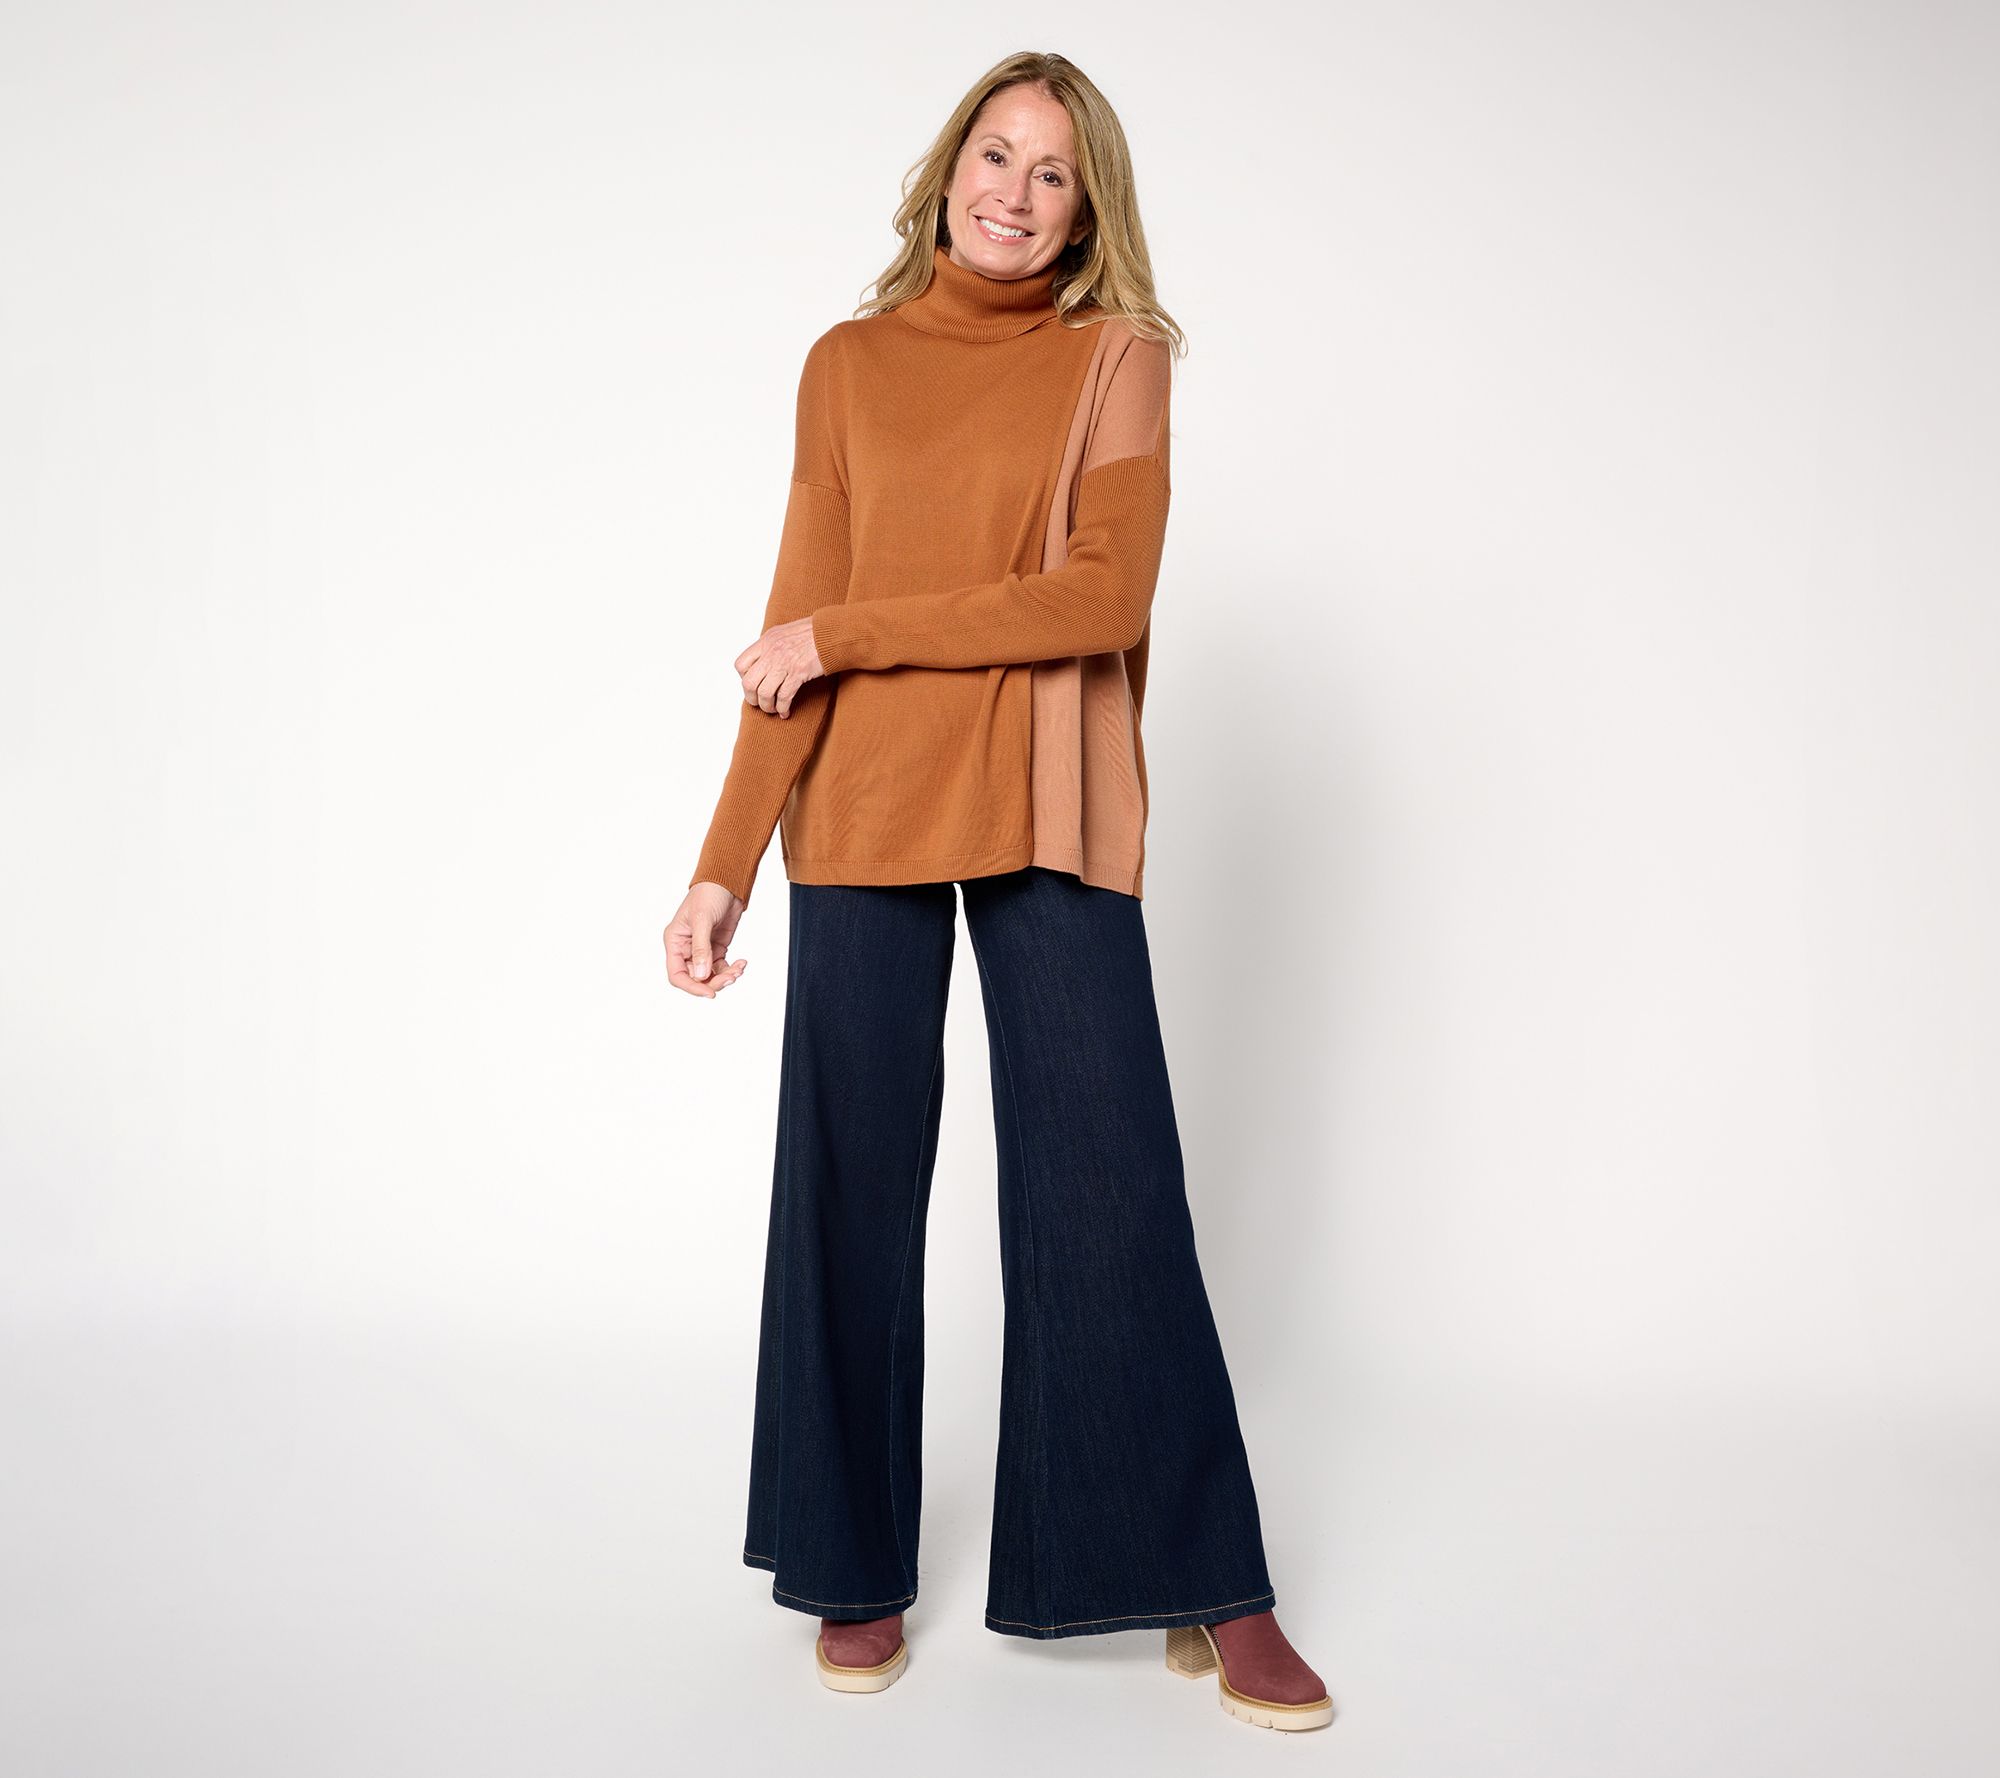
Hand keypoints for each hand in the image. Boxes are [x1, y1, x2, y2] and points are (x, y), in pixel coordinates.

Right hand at [664, 882, 748, 997]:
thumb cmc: (708, 894)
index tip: (709, 993)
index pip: (677, 974)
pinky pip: (722, 967)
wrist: (727, 883)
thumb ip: (701, 948)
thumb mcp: (702, 920)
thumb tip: (701, 975)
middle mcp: (686, 948)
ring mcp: (702, 949)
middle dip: (714, 981)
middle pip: (696, 978)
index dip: (691, 987)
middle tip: (731, 977)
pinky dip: (732, 969)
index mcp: (675, 942)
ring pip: (710, 975)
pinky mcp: (717, 948)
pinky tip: (741, 963)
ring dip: (726, 976)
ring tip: (739, 969)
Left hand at [735, 615, 825, 716]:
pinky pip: (784, 697)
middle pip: (748, 682)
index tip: (754, 685)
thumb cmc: (813, 633)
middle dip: (752, 698)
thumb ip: (771, 646)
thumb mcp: (784, 633)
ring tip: (773, 709)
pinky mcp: (799, 673)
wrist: (833, 632)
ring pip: (764, 693)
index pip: (740, 665)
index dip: (744, 679)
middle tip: (759, 703)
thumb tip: (763, 663)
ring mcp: (784, 662)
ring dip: (767, 706)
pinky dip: (783, 708)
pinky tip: (786, 712)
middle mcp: (771, 652)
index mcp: (766, 641)